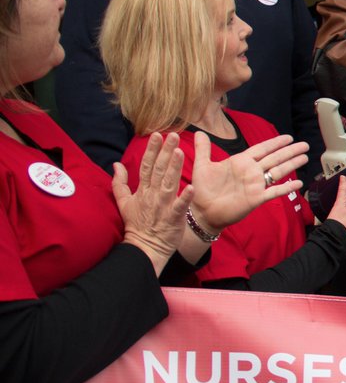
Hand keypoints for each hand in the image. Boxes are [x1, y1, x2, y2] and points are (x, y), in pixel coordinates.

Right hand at [114, 132, 191, 274]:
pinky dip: (185, 198)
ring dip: (174, 168)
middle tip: (173, 135)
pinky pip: (179, 207)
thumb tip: (116, 164)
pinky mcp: (173, 218)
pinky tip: (192, 186)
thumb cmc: (137, 224)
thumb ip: (119, 182)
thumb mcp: (124, 202)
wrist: (144, 248)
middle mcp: (152, 195)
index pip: (147, 166)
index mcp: (143, 190)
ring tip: (180, 151)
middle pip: (159, 170)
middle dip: (165, 152)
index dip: (152, 150)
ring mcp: (163, 206)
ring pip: (168, 183)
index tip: (157, 134)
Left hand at [189, 132, 308, 230]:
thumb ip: (203, 149)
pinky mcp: (256, 199)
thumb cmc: (202, 190)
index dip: (275, 143)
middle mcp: (251, 172)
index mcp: (241, 162)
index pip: (262, 149)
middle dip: (290, 151)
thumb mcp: (202, 166)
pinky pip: (274, 192)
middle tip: (304, 145)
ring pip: (277, 172)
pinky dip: (286, 188)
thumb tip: (199, 132)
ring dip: (291, 164)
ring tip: (304, 158)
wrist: (201, 211)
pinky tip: (298, 183)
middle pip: (275, 158)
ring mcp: (255, 185)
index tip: (288, 137)